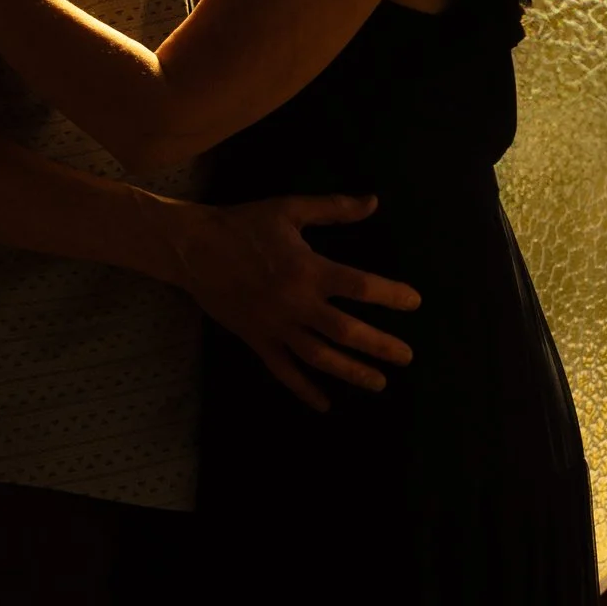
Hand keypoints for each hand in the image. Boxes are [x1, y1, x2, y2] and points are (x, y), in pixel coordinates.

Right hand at [169, 195, 420, 411]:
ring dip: (351, 372)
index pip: (359, 286)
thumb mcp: (290, 209)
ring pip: (318, 358)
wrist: (192, 248)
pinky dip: (303, 390)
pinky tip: (324, 404)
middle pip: (345, 332)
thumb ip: (334, 208)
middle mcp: (296, 304)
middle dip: (379, 346)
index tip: (414, 303)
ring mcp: (275, 326)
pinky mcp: (256, 339)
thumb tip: (374, 201)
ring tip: (379, 383)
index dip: (390, 295)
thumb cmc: (244, 225)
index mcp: (308, 270)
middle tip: (406, 357)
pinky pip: (283, 370)